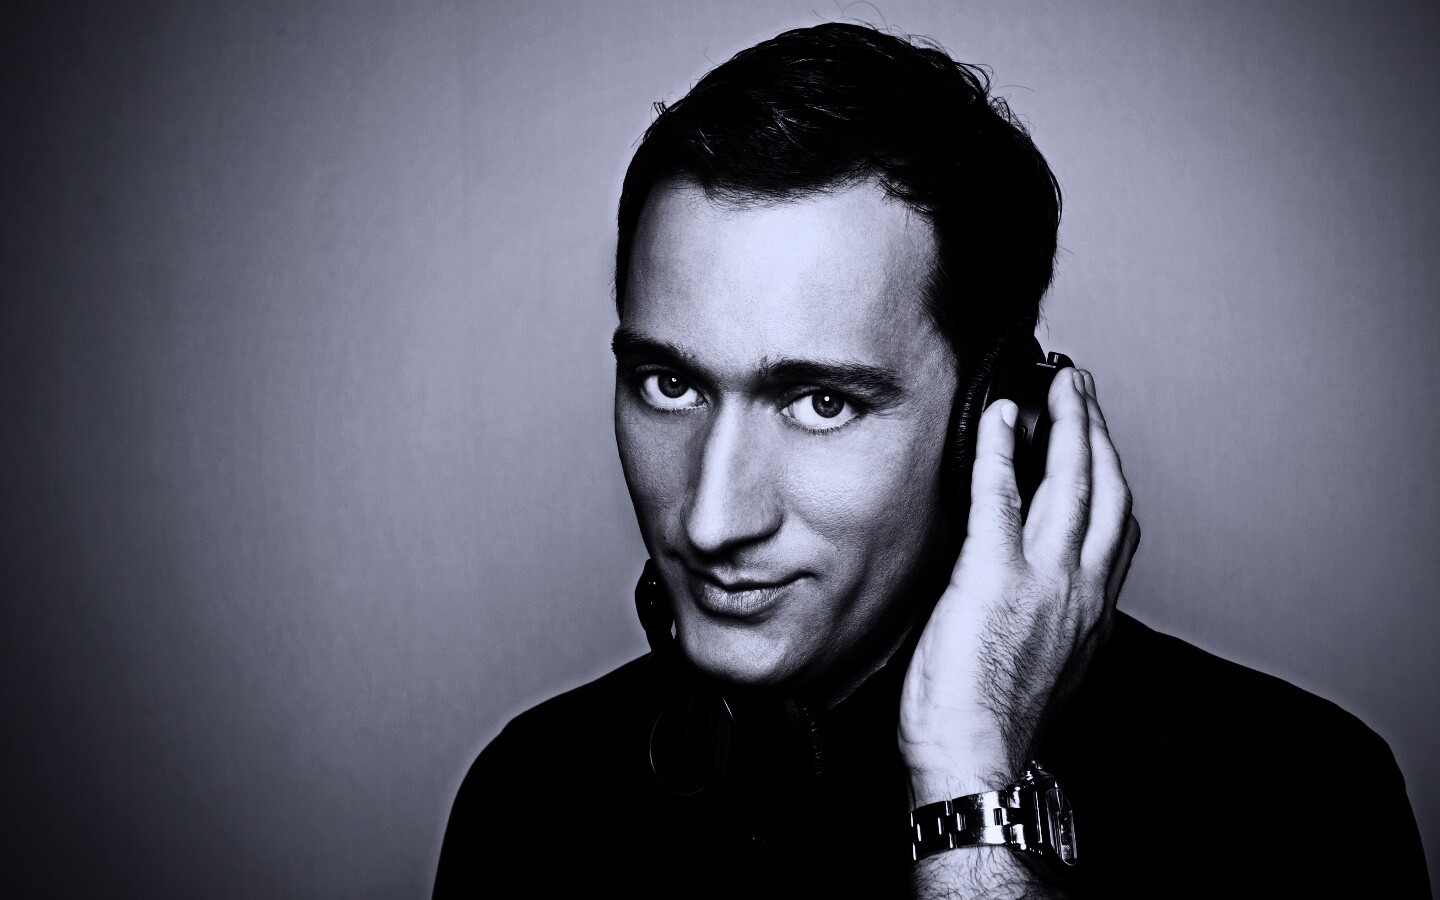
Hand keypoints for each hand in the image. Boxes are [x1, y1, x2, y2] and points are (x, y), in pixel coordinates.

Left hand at [898, 368, 1139, 804]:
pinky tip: (998, 414)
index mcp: (1091, 609)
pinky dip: (999, 447)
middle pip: (1105, 488)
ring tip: (1056, 385)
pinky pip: (1000, 495)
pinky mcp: (992, 575)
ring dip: (1065, 422)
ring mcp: (1042, 578)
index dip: (1110, 475)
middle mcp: (1079, 586)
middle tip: (1081, 389)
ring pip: (1070, 480)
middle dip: (1096, 431)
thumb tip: (1034, 595)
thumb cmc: (996, 725)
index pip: (1117, 527)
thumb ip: (1051, 619)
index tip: (1097, 445)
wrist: (978, 762)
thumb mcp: (1045, 666)